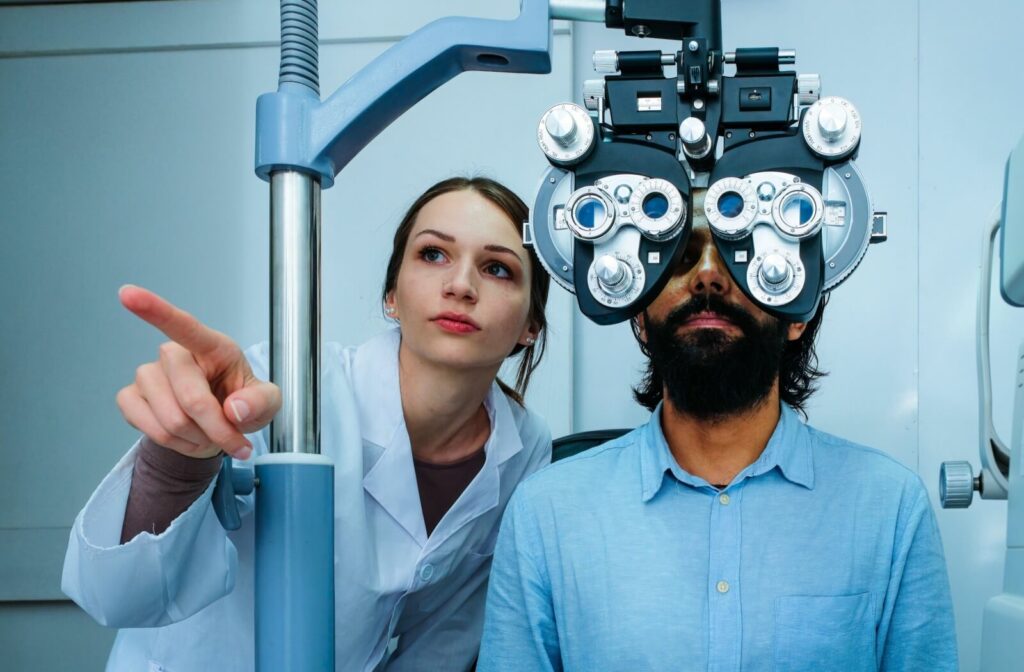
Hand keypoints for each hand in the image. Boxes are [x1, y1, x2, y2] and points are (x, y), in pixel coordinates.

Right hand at [115, 285, 280, 459]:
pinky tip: (188, 437)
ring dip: (197, 439)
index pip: (183, 325)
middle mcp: (174, 354)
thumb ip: (261, 402)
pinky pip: (150, 429)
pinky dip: (177, 445)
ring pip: (171, 421)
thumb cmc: (240, 404)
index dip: (155, 309)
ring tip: (209, 434)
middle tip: (232, 440)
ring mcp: (147, 375)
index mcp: (211, 346)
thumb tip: (235, 409)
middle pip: (191, 399)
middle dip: (216, 429)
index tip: (128, 293)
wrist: (215, 427)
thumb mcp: (267, 403)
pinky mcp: (130, 398)